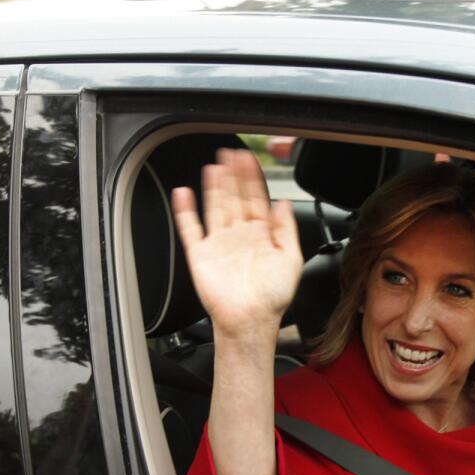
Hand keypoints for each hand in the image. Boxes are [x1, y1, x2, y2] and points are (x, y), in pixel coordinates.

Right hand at [172, 148, 304, 339]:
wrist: (251, 321)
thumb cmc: (273, 298)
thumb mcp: (291, 260)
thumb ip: (287, 229)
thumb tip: (284, 203)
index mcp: (262, 236)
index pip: (256, 199)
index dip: (253, 179)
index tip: (250, 159)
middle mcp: (240, 236)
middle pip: (234, 197)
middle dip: (233, 176)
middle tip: (230, 153)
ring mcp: (220, 244)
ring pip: (215, 207)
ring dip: (213, 186)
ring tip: (213, 166)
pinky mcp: (201, 255)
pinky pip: (190, 228)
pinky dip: (185, 211)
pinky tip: (184, 193)